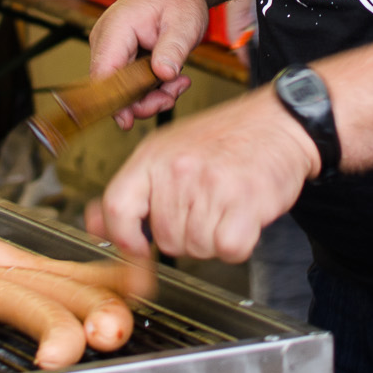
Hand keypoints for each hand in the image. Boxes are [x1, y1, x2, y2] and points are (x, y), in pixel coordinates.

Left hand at [85, 87, 320, 261]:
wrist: (279, 122)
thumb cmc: (224, 139)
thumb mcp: (168, 152)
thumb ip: (131, 191)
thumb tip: (93, 223)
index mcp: (152, 156)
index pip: (117, 207)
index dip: (124, 238)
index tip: (138, 248)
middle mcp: (177, 169)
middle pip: (164, 238)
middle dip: (184, 235)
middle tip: (205, 207)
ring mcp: (210, 186)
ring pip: (197, 248)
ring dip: (213, 238)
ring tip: (225, 206)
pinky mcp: (244, 203)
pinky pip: (229, 250)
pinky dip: (238, 243)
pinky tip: (242, 217)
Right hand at [88, 0, 206, 126]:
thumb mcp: (185, 22)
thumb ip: (172, 49)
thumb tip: (163, 75)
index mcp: (116, 29)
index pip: (104, 73)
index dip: (112, 101)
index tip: (128, 121)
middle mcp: (106, 40)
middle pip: (112, 87)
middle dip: (144, 100)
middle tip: (173, 94)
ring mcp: (111, 49)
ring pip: (122, 89)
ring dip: (151, 95)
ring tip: (178, 83)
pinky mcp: (120, 56)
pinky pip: (130, 83)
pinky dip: (151, 87)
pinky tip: (171, 79)